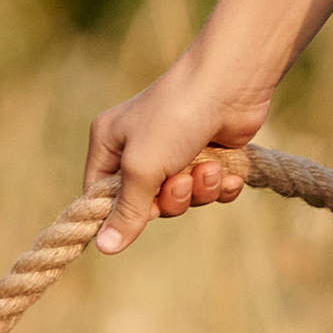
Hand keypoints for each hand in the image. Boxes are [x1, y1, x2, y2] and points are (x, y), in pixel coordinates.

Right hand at [84, 59, 265, 250]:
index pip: (100, 196)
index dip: (119, 213)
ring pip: (183, 199)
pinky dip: (221, 186)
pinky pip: (210, 191)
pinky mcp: (209, 155)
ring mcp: (176, 151)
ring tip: (209, 168)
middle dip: (171, 198)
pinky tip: (229, 173)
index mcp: (109, 144)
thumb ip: (126, 211)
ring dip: (200, 191)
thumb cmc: (176, 117)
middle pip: (147, 204)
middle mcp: (140, 148)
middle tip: (182, 180)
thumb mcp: (142, 168)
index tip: (139, 215)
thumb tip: (105, 249)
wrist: (232, 83)